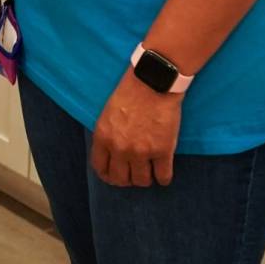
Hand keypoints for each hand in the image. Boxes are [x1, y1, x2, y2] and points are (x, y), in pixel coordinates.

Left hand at [91, 69, 182, 186]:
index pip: (101, 168)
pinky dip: (163, 178)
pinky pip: (163, 177)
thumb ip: (107, 136)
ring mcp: (142, 152)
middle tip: (133, 174)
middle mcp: (120, 148)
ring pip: (142, 181)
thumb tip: (110, 154)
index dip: (108, 175)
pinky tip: (163, 172)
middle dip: (127, 180)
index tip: (115, 176)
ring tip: (149, 171)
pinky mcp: (163, 151)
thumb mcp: (107, 114)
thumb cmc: (129, 93)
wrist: (153, 83)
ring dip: (145, 178)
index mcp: (103, 137)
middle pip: (120, 179)